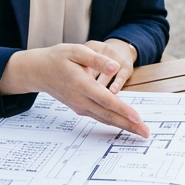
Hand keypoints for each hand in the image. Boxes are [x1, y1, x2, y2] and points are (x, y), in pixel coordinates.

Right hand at [0, 44, 149, 137]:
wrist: (38, 71)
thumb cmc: (57, 58)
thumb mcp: (76, 51)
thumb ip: (96, 59)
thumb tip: (115, 66)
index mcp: (82, 84)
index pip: (106, 100)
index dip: (123, 110)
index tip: (137, 118)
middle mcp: (81, 99)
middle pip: (108, 115)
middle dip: (129, 125)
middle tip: (146, 134)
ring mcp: (80, 106)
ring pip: (104, 119)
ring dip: (123, 127)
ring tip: (140, 133)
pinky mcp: (80, 108)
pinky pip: (99, 117)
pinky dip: (113, 122)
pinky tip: (125, 125)